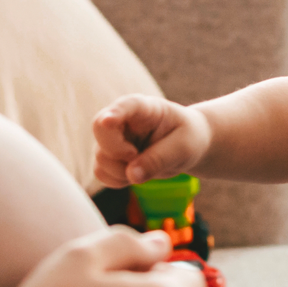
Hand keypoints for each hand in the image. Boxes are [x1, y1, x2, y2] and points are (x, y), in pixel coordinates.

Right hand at [93, 94, 210, 186]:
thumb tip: (132, 176)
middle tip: (138, 156)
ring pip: (100, 158)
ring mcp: (113, 138)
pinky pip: (101, 173)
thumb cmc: (187, 138)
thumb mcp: (183, 147)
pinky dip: (117, 180)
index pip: (125, 106)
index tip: (107, 122)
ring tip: (148, 166)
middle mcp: (122, 119)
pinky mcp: (109, 157)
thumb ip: (159, 159)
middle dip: (117, 153)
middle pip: (101, 131)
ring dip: (121, 171)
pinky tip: (136, 174)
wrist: (185, 145)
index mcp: (144, 108)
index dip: (114, 114)